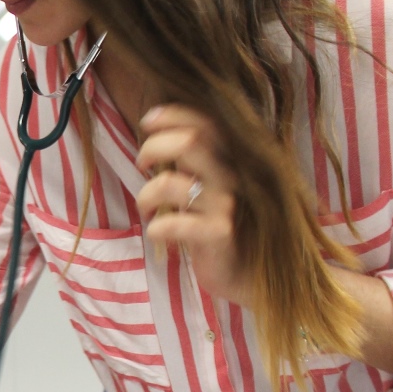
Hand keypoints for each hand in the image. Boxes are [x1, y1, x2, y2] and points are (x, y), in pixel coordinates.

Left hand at [134, 105, 254, 308]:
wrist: (249, 276)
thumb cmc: (220, 228)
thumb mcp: (209, 188)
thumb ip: (194, 162)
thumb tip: (158, 137)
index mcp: (229, 161)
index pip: (205, 123)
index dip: (173, 115)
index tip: (149, 121)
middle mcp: (232, 177)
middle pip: (190, 141)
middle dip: (153, 147)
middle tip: (143, 165)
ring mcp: (227, 205)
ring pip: (172, 183)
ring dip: (145, 193)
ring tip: (146, 207)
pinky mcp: (219, 234)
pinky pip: (176, 224)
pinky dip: (156, 227)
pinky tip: (158, 232)